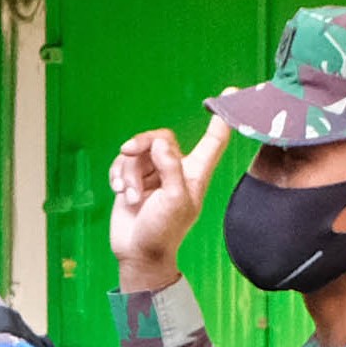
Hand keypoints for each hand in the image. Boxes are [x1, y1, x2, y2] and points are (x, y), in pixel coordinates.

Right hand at [110, 119, 230, 290]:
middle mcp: (175, 169)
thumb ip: (170, 168)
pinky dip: (118, 176)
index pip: (213, 139)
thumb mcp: (174, 199)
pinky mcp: (133, 181)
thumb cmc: (163, 231)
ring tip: (130, 196)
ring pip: (137, 153)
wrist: (137, 254)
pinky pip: (122, 164)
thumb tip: (160, 144)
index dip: (221, 116)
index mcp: (195, 172)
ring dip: (128, 173)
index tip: (228, 92)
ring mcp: (153, 175)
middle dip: (142, 144)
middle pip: (161, 138)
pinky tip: (120, 192)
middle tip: (127, 150)